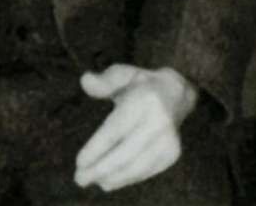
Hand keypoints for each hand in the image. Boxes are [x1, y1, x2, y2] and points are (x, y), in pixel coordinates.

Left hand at [75, 64, 197, 192]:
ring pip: (135, 167)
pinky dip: (125, 179)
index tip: (79, 162)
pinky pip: (144, 172)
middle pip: (125, 153)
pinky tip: (109, 179)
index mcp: (146, 98)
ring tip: (93, 180)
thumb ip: (104, 80)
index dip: (96, 148)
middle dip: (99, 169)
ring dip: (111, 178)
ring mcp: (169, 140)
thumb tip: (85, 80)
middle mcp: (160, 121)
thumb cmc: (141, 85)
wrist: (176, 95)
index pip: (116, 129)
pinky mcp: (172, 154)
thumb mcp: (124, 74)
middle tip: (80, 178)